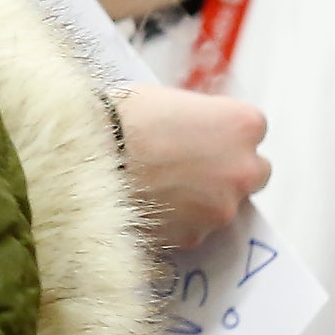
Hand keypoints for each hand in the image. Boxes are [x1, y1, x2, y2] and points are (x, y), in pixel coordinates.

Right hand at [113, 81, 268, 249]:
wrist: (82, 158)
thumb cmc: (116, 119)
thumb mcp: (161, 99)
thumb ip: (191, 119)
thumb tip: (186, 131)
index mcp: (242, 124)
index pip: (250, 130)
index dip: (220, 133)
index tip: (197, 134)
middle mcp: (245, 167)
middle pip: (252, 172)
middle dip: (226, 170)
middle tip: (187, 165)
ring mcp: (223, 206)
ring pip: (221, 204)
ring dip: (199, 199)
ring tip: (154, 186)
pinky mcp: (196, 236)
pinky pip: (192, 229)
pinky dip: (175, 221)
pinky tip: (144, 204)